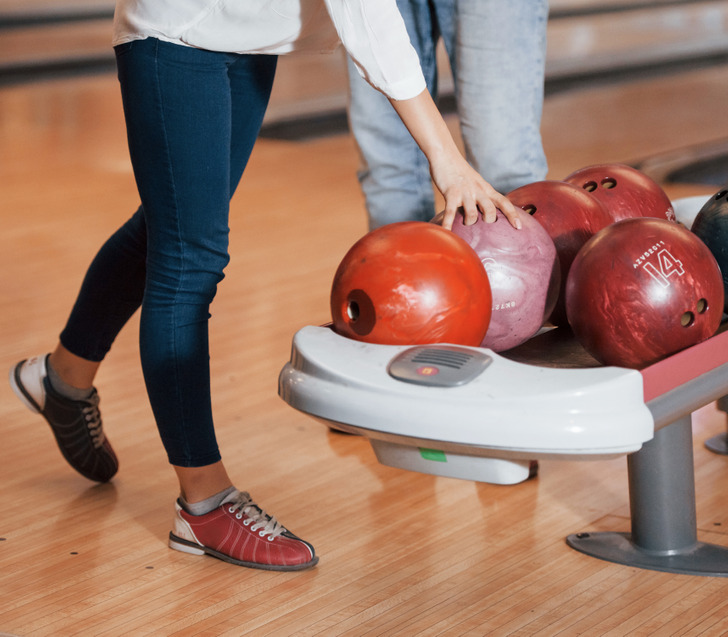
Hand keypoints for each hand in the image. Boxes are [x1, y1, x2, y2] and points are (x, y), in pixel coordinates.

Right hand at [389, 89, 520, 230]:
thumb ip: (481, 195)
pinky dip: (448, 224)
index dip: (512, 215)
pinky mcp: (451, 193)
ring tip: (464, 227)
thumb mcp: (475, 182)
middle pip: (490, 210)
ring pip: (472, 214)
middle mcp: (478, 190)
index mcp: (486, 188)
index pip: (504, 202)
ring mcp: (465, 192)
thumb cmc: (459, 171)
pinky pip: (450, 212)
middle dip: (489, 222)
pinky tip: (446, 232)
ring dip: (469, 223)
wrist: (445, 154)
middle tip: (483, 230)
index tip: (519, 227)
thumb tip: (483, 212)